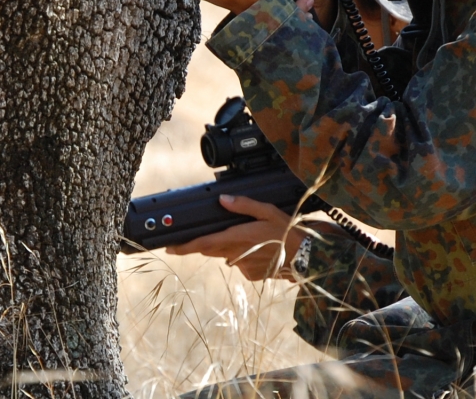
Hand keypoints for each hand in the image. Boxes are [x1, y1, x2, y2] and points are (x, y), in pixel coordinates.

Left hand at [166, 195, 307, 281]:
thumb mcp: (268, 211)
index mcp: (237, 238)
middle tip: (219, 232)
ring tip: (254, 238)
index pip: (203, 244)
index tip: (170, 248)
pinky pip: (240, 263)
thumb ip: (244, 205)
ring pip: (227, 256)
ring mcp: (243, 267)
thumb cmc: (288, 232)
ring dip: (232, 247)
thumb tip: (223, 199)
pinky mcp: (251, 275)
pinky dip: (245, 256)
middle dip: (207, 242)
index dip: (184, 247)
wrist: (306, 257)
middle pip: (212, 249)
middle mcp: (236, 255)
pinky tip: (261, 249)